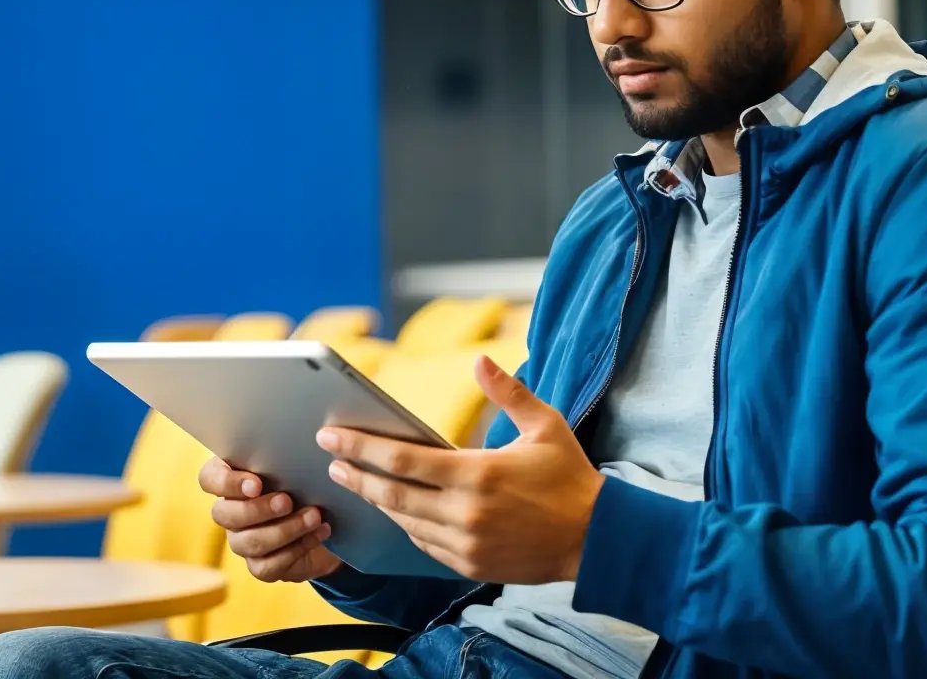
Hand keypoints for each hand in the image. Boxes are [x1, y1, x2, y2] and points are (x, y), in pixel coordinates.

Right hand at [198, 457, 341, 582]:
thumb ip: (288, 450)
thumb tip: (307, 436)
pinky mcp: (261, 566)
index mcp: (233, 478)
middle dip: (258, 509)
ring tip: (314, 516)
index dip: (227, 483)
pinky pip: (268, 565)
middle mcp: (231, 511)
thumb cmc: (309, 479)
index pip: (210, 478)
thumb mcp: (301, 460)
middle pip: (224, 514)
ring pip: (248, 542)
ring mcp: (242, 541)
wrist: (331, 517)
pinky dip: (298, 548)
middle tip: (287, 501)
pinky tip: (319, 533)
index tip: (257, 484)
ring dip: (284, 530)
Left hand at [320, 355, 602, 583]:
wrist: (595, 539)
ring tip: (357, 482)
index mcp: (478, 474)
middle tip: (331, 461)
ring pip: (404, 522)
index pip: (403, 459)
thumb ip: (509, 393)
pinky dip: (407, 525)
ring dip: (378, 502)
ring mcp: (465, 544)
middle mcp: (465, 512)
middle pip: (392, 495)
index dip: (362, 447)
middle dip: (357, 476)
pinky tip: (397, 510)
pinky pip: (424, 544)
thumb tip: (481, 361)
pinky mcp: (470, 566)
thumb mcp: (546, 426)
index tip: (332, 436)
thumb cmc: (570, 478)